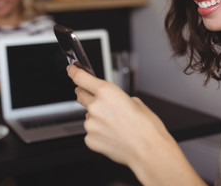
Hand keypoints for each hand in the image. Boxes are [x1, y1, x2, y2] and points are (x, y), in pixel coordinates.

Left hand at [67, 64, 203, 185]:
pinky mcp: (90, 139)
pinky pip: (91, 131)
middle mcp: (95, 107)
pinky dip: (99, 132)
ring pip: (89, 116)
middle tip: (99, 101)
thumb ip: (117, 98)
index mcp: (106, 92)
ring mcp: (90, 124)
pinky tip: (113, 135)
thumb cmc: (146, 127)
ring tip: (116, 125)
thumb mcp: (135, 102)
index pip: (81, 78)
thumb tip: (112, 102)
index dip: (74, 72)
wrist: (148, 150)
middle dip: (87, 95)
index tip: (71, 70)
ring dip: (98, 117)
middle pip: (82, 95)